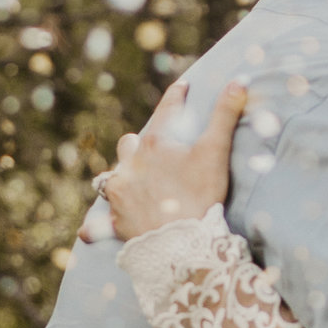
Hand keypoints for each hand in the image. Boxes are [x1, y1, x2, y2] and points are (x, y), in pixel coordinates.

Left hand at [84, 75, 248, 243]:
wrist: (182, 245)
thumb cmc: (200, 196)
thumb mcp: (216, 153)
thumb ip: (225, 115)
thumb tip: (239, 82)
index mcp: (154, 145)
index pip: (166, 111)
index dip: (176, 96)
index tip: (182, 87)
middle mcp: (130, 165)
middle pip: (129, 144)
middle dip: (139, 143)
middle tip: (151, 148)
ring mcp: (119, 194)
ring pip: (110, 177)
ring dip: (119, 176)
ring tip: (127, 180)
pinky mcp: (115, 222)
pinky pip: (97, 225)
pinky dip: (95, 226)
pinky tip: (88, 230)